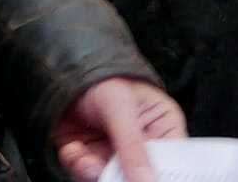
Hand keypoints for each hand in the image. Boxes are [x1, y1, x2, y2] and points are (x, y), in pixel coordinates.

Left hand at [53, 76, 185, 181]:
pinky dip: (77, 165)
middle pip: (140, 176)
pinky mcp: (92, 158)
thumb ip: (133, 147)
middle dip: (121, 177)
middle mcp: (142, 146)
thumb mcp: (122, 108)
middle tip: (108, 168)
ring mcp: (116, 154)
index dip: (160, 174)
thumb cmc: (105, 77)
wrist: (65, 67)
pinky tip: (75, 148)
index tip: (145, 178)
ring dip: (95, 172)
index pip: (172, 163)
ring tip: (87, 159)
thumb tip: (146, 180)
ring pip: (111, 179)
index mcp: (163, 129)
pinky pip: (86, 174)